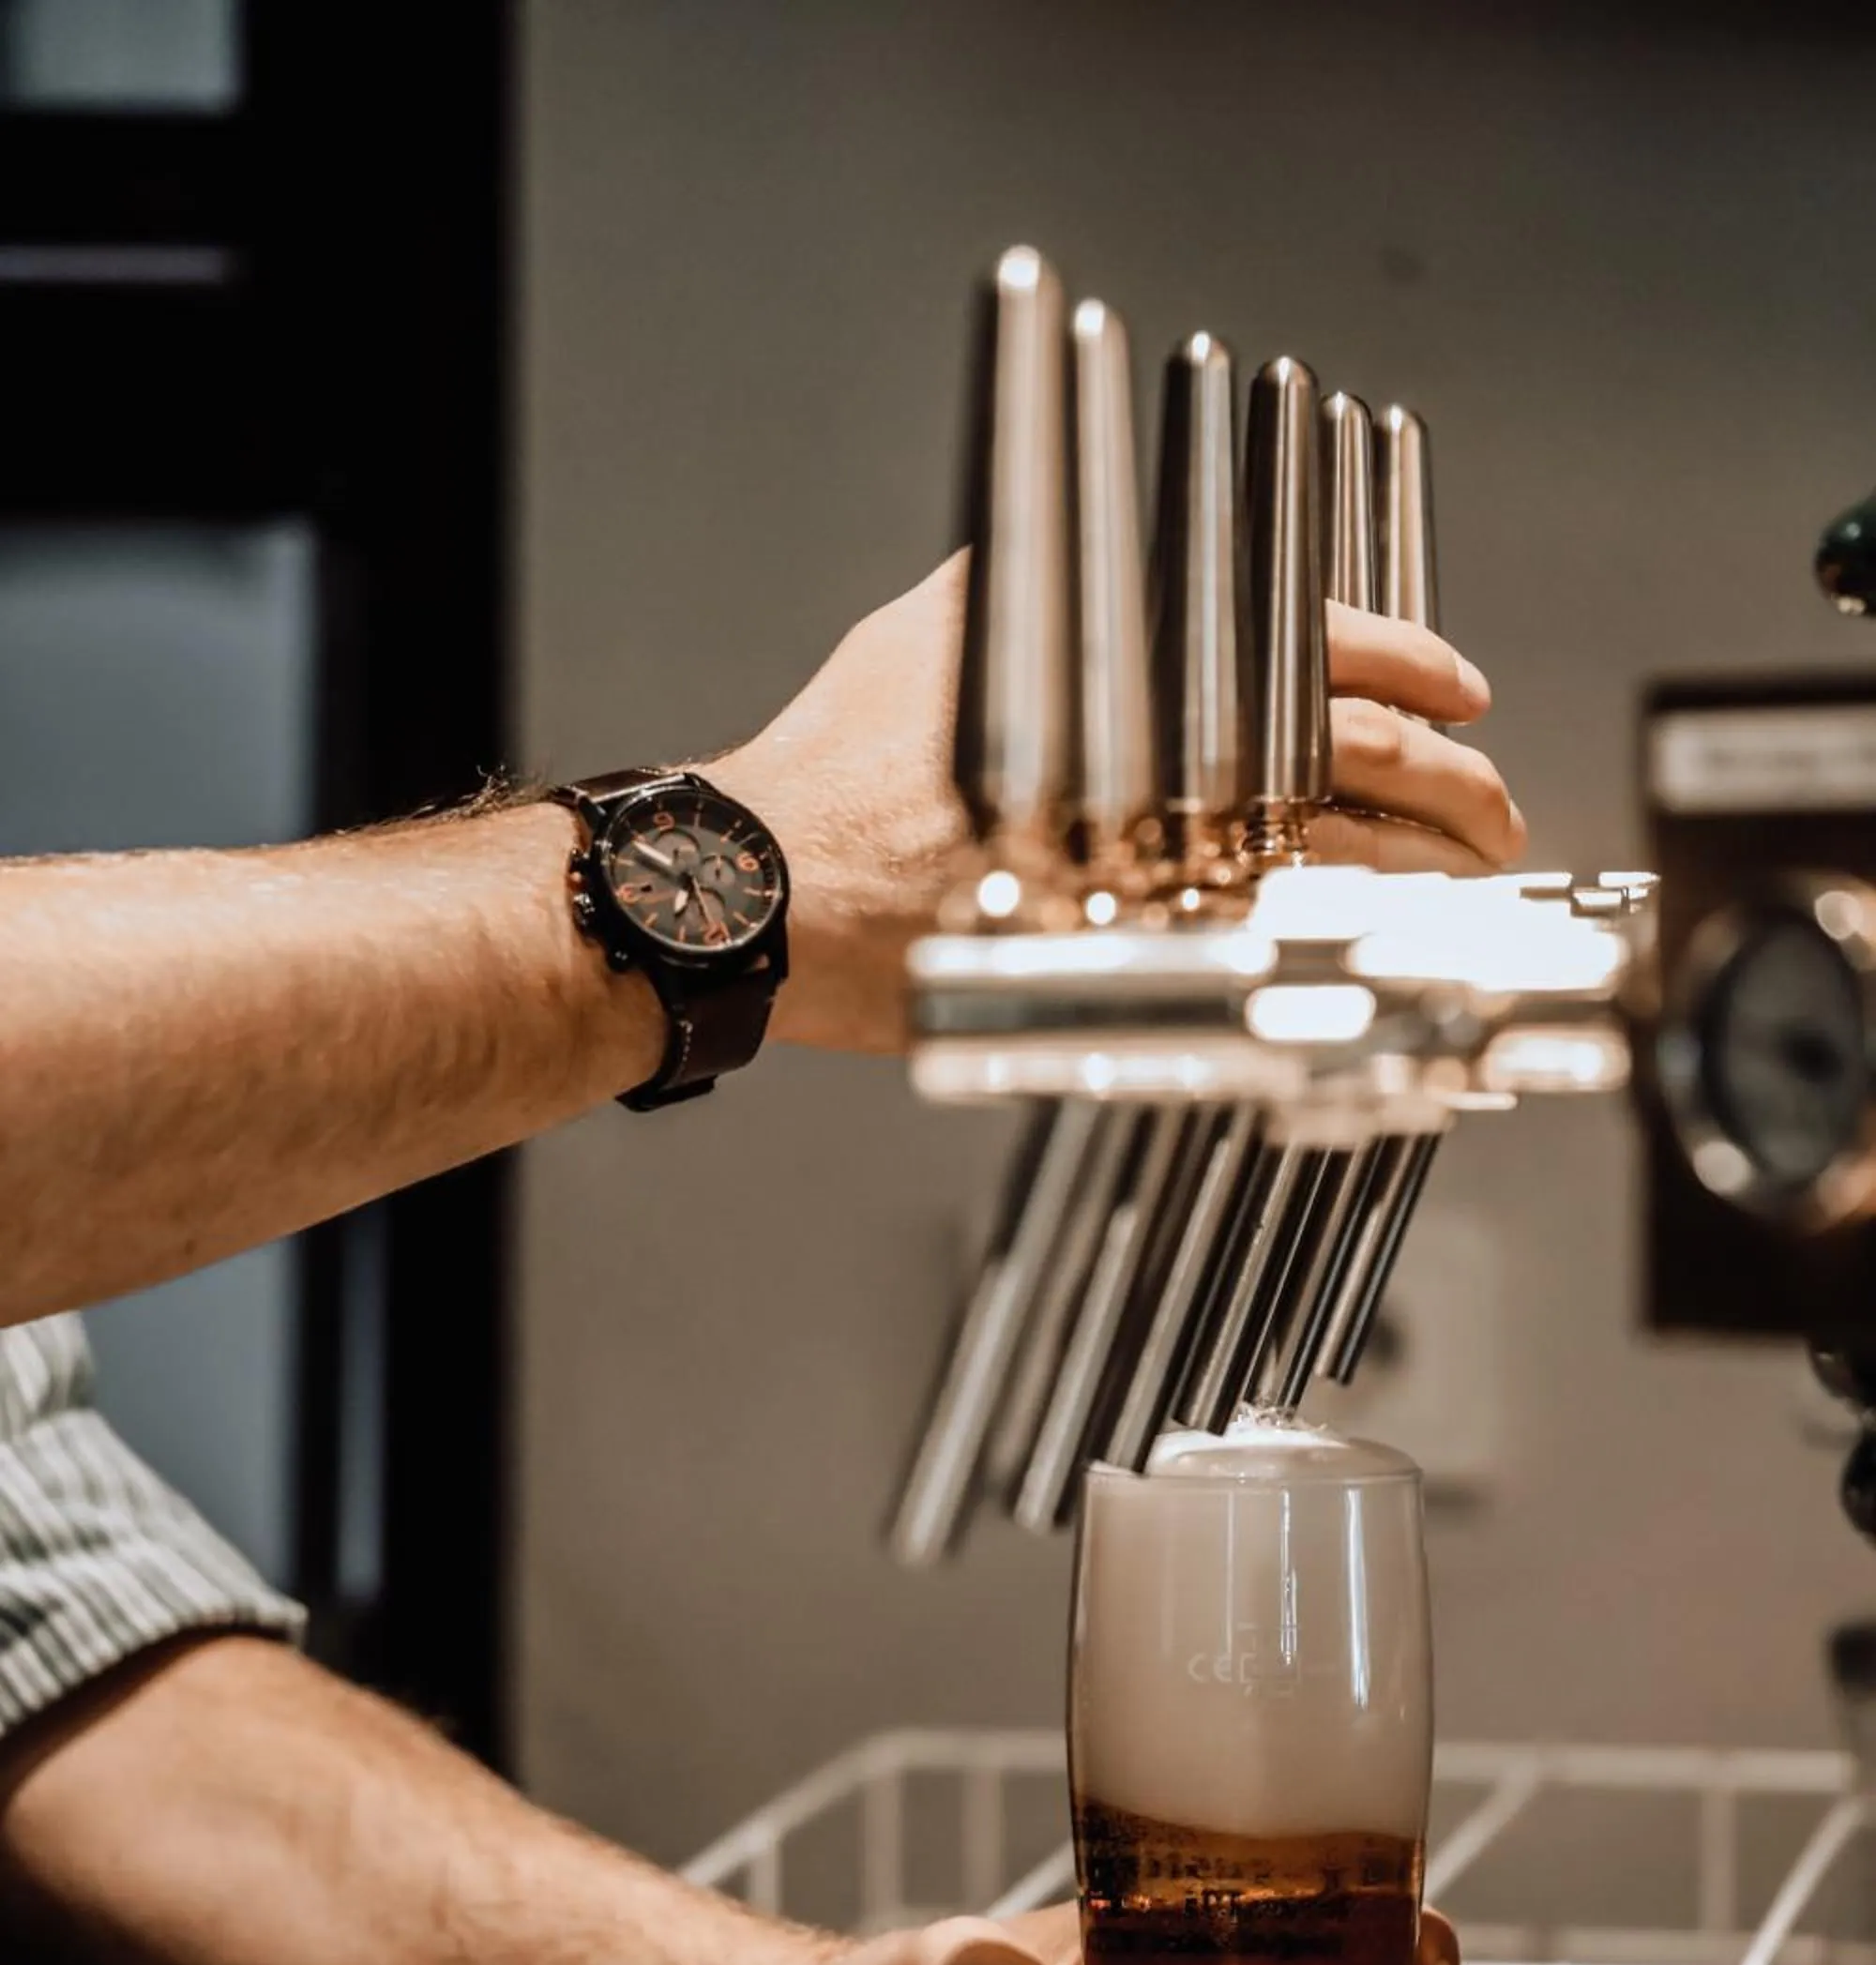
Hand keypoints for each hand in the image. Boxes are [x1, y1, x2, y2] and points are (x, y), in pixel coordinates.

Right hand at [707, 558, 1522, 1057]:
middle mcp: (1175, 766)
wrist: (780, 884)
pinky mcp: (1143, 955)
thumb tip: (1139, 562)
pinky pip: (1285, 945)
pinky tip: (1389, 946)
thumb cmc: (850, 757)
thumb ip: (1063, 582)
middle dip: (1458, 784)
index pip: (1329, 646)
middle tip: (1494, 807)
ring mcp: (1168, 870)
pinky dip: (1350, 943)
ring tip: (1470, 881)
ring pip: (1347, 862)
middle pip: (1367, 761)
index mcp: (1147, 667)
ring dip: (1429, 873)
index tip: (1461, 689)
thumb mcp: (953, 619)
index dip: (1416, 665)